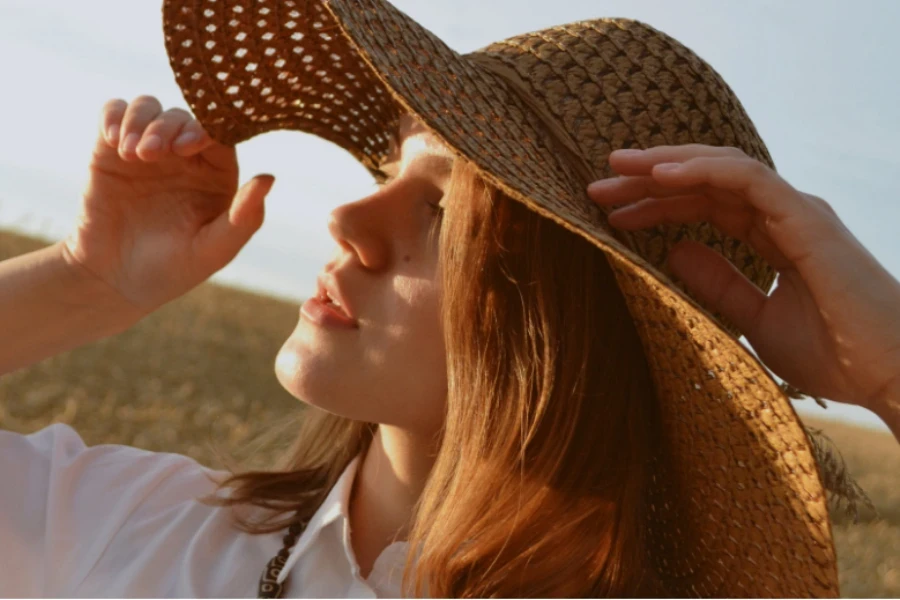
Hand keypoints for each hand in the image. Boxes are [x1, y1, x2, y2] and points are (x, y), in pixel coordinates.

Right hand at [63, 95, 274, 314]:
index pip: (218, 136)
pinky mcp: (111, 148)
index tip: (186, 148)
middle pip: (182, 117)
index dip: (204, 132)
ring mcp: (149, 149)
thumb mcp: (213, 250)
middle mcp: (185, 157)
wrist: (115, 280)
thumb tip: (269, 177)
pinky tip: (114, 141)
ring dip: (140, 121)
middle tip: (150, 154)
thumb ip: (244, 218)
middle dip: (167, 128)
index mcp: (217, 175)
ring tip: (131, 154)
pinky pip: (114, 112)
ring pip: (149, 108)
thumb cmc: (172, 270)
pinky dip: (114, 117)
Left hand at [587, 144, 899, 417]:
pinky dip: (702, 171)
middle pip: (704, 181)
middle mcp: (782, 214)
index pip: (703, 205)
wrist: (889, 376)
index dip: (656, 204)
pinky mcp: (807, 218)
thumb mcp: (754, 319)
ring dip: (666, 166)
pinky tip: (660, 175)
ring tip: (618, 169)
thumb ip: (718, 282)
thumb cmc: (835, 354)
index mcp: (772, 234)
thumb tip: (673, 250)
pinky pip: (747, 180)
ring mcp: (796, 211)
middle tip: (598, 184)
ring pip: (721, 169)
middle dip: (649, 179)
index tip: (610, 212)